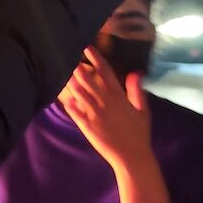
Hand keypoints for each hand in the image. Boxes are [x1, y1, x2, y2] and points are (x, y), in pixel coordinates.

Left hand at [61, 49, 170, 202]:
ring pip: (78, 92)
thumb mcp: (142, 110)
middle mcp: (104, 101)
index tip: (86, 47)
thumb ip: (136, 90)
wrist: (131, 156)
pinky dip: (67, 102)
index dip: (95, 58)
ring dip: (69, 80)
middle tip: (66, 54)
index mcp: (118, 96)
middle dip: (76, 66)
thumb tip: (136, 72)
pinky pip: (73, 110)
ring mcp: (94, 113)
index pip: (105, 72)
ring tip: (61, 69)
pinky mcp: (86, 125)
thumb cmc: (138, 132)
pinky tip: (60, 94)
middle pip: (87, 79)